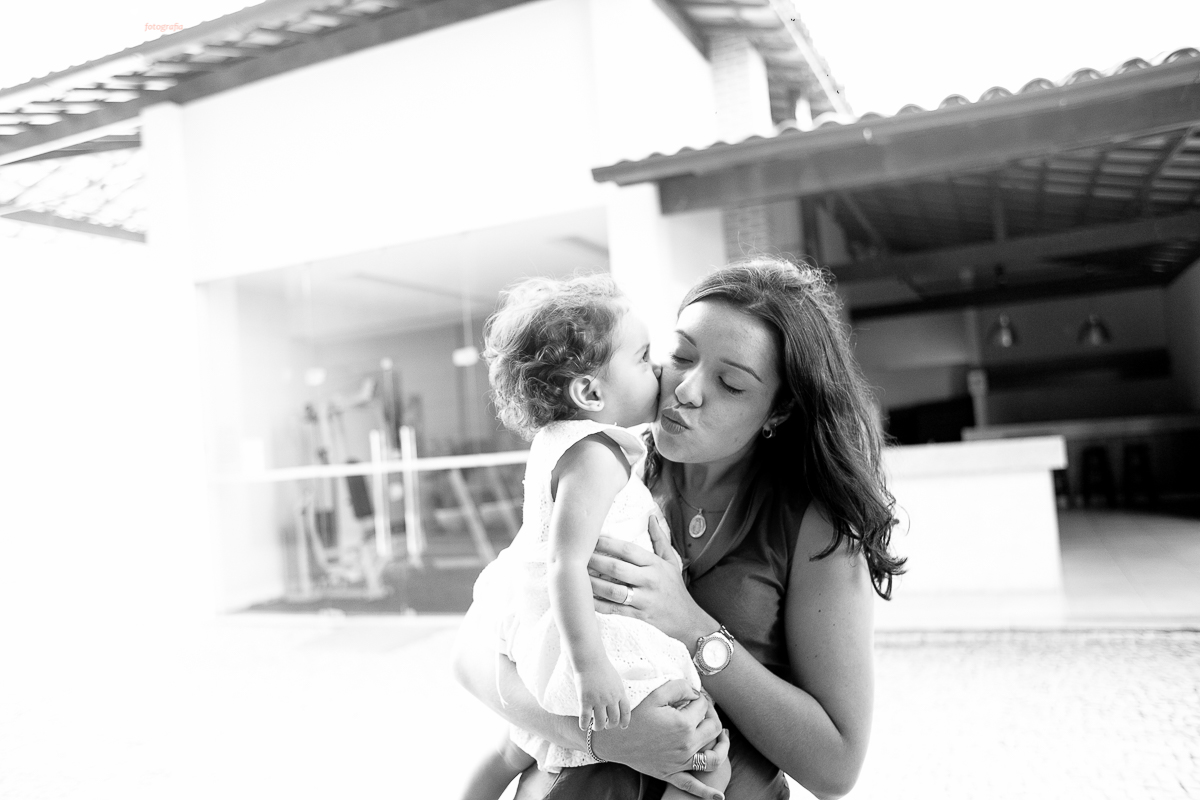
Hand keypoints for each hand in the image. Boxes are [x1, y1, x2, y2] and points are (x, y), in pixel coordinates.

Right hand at [576, 660, 630, 730]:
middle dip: (610, 726)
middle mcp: (610, 699)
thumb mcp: (616, 680)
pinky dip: (584, 725)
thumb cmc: (603, 668)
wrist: (590, 660)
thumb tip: (619, 703)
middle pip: (614, 720)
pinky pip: (585, 718)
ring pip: (600, 722)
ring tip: (595, 727)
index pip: (626, 712)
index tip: (622, 726)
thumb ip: (618, 692)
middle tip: (606, 726)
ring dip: (598, 727)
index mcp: (619, 693)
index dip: (625, 721)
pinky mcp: (586, 700)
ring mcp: (598, 700)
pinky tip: (583, 726)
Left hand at [588, 517, 712, 642]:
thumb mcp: (672, 562)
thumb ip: (660, 540)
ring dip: (593, 583)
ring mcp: (643, 600)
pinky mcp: (638, 617)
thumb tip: (651, 517)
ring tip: (576, 576)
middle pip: (617, 568)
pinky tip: (585, 598)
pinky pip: (614, 610)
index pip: (628, 550)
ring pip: (613, 591)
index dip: (608, 543)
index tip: (591, 536)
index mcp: (655, 565)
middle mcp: (649, 581)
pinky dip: (598, 605)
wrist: (688, 621)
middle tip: (577, 555)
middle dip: (595, 561)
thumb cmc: (675, 589)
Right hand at [590, 680, 727, 799]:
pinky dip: (707, 793)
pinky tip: (719, 796)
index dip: (700, 697)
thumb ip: (680, 688)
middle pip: (713, 728)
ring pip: (714, 758)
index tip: (693, 695)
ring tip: (723, 737)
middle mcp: (686, 745)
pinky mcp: (672, 774)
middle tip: (704, 709)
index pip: (703, 706)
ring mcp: (681, 762)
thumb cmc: (633, 716)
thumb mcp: (655, 695)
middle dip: (712, 714)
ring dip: (722, 747)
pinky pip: (693, 786)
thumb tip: (696, 694)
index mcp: (683, 724)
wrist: (613, 740)